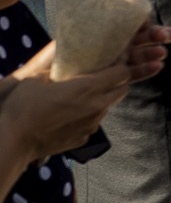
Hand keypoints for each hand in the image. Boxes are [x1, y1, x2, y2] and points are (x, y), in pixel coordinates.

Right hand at [0, 24, 170, 160]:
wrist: (15, 140)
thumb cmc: (24, 106)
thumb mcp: (37, 78)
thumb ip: (57, 70)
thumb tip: (62, 62)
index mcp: (88, 87)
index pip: (123, 73)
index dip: (120, 65)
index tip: (113, 62)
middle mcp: (97, 106)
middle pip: (122, 90)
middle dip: (117, 82)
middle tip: (102, 77)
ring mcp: (93, 124)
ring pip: (108, 107)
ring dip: (102, 99)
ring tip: (83, 96)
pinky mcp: (85, 138)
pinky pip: (94, 123)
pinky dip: (88, 116)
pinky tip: (71, 115)